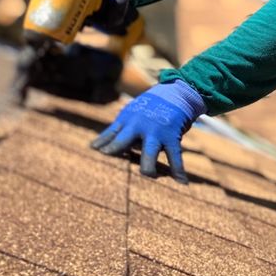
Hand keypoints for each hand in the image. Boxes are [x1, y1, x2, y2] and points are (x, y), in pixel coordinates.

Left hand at [91, 80, 206, 182]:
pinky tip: (182, 182)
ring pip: (149, 154)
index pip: (110, 134)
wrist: (176, 93)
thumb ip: (115, 131)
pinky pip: (175, 156)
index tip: (94, 153)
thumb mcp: (130, 114)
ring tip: (148, 176)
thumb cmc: (149, 107)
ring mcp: (156, 131)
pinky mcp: (172, 136)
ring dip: (148, 169)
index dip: (101, 145)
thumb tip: (93, 147)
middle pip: (122, 142)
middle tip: (109, 164)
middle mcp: (139, 125)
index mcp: (127, 120)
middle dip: (114, 152)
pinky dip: (179, 170)